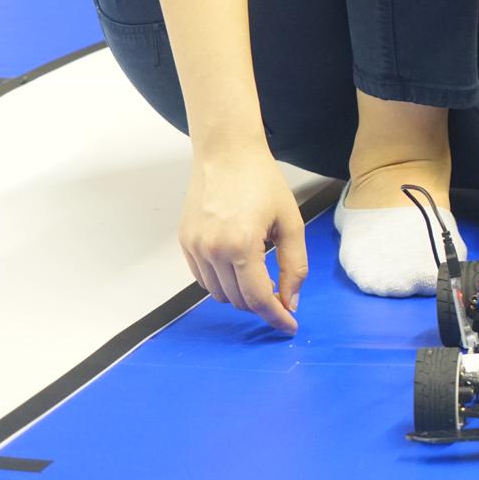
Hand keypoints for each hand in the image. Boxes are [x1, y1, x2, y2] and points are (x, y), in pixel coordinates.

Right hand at [180, 143, 307, 332]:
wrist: (227, 153)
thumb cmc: (263, 182)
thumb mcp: (290, 223)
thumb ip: (294, 266)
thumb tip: (292, 301)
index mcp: (241, 246)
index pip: (257, 299)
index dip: (276, 317)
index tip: (289, 326)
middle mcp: (212, 250)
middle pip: (237, 301)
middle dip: (261, 304)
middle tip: (281, 292)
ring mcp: (194, 247)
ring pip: (218, 293)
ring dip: (241, 294)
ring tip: (261, 275)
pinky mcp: (185, 242)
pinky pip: (203, 278)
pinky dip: (222, 281)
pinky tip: (239, 266)